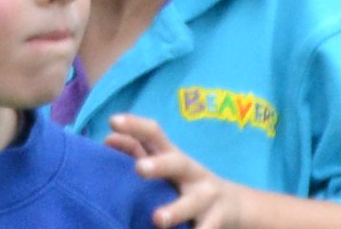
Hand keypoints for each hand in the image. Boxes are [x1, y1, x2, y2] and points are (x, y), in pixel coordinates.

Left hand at [107, 112, 253, 227]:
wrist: (232, 206)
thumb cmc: (186, 184)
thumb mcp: (167, 167)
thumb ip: (138, 153)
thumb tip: (108, 140)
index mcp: (175, 159)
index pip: (155, 135)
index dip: (136, 126)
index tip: (113, 121)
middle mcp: (192, 174)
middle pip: (177, 164)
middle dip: (160, 165)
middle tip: (139, 168)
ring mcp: (206, 198)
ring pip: (192, 203)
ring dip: (176, 211)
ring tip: (158, 219)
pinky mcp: (216, 221)